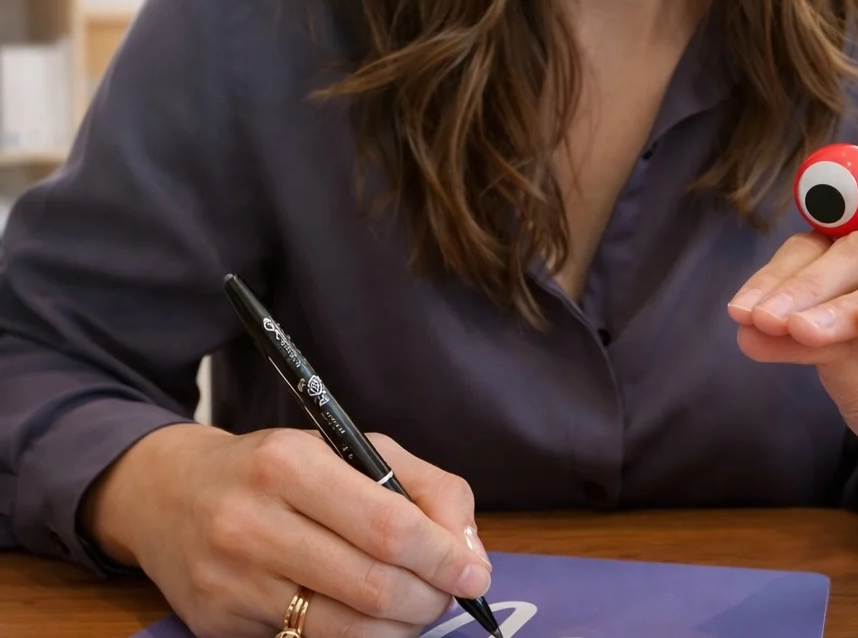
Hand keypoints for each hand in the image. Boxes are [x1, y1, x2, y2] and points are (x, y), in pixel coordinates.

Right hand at [80, 423, 491, 636]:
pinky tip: (370, 621)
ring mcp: (232, 582)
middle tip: (451, 596)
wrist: (170, 494)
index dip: (441, 557)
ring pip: (343, 630)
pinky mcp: (219, 627)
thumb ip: (419, 486)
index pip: (386, 525)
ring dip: (399, 628)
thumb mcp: (345, 449)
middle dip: (428, 600)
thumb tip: (468, 551)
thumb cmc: (276, 468)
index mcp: (289, 464)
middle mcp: (253, 523)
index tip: (475, 574)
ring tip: (417, 610)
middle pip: (370, 585)